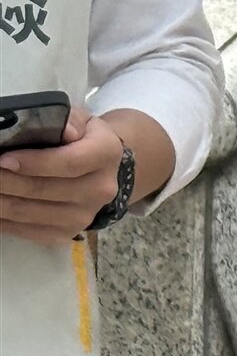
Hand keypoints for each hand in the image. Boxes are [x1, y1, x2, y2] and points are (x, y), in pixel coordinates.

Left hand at [0, 108, 124, 244]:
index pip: (69, 162)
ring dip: (0, 201)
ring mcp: (84, 215)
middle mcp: (100, 188)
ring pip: (29, 212)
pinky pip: (27, 231)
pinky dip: (4, 220)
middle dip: (6, 181)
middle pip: (43, 189)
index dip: (33, 163)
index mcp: (106, 154)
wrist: (103, 170)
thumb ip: (70, 121)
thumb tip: (66, 132)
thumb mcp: (82, 121)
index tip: (3, 160)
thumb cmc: (84, 140)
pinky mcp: (68, 233)